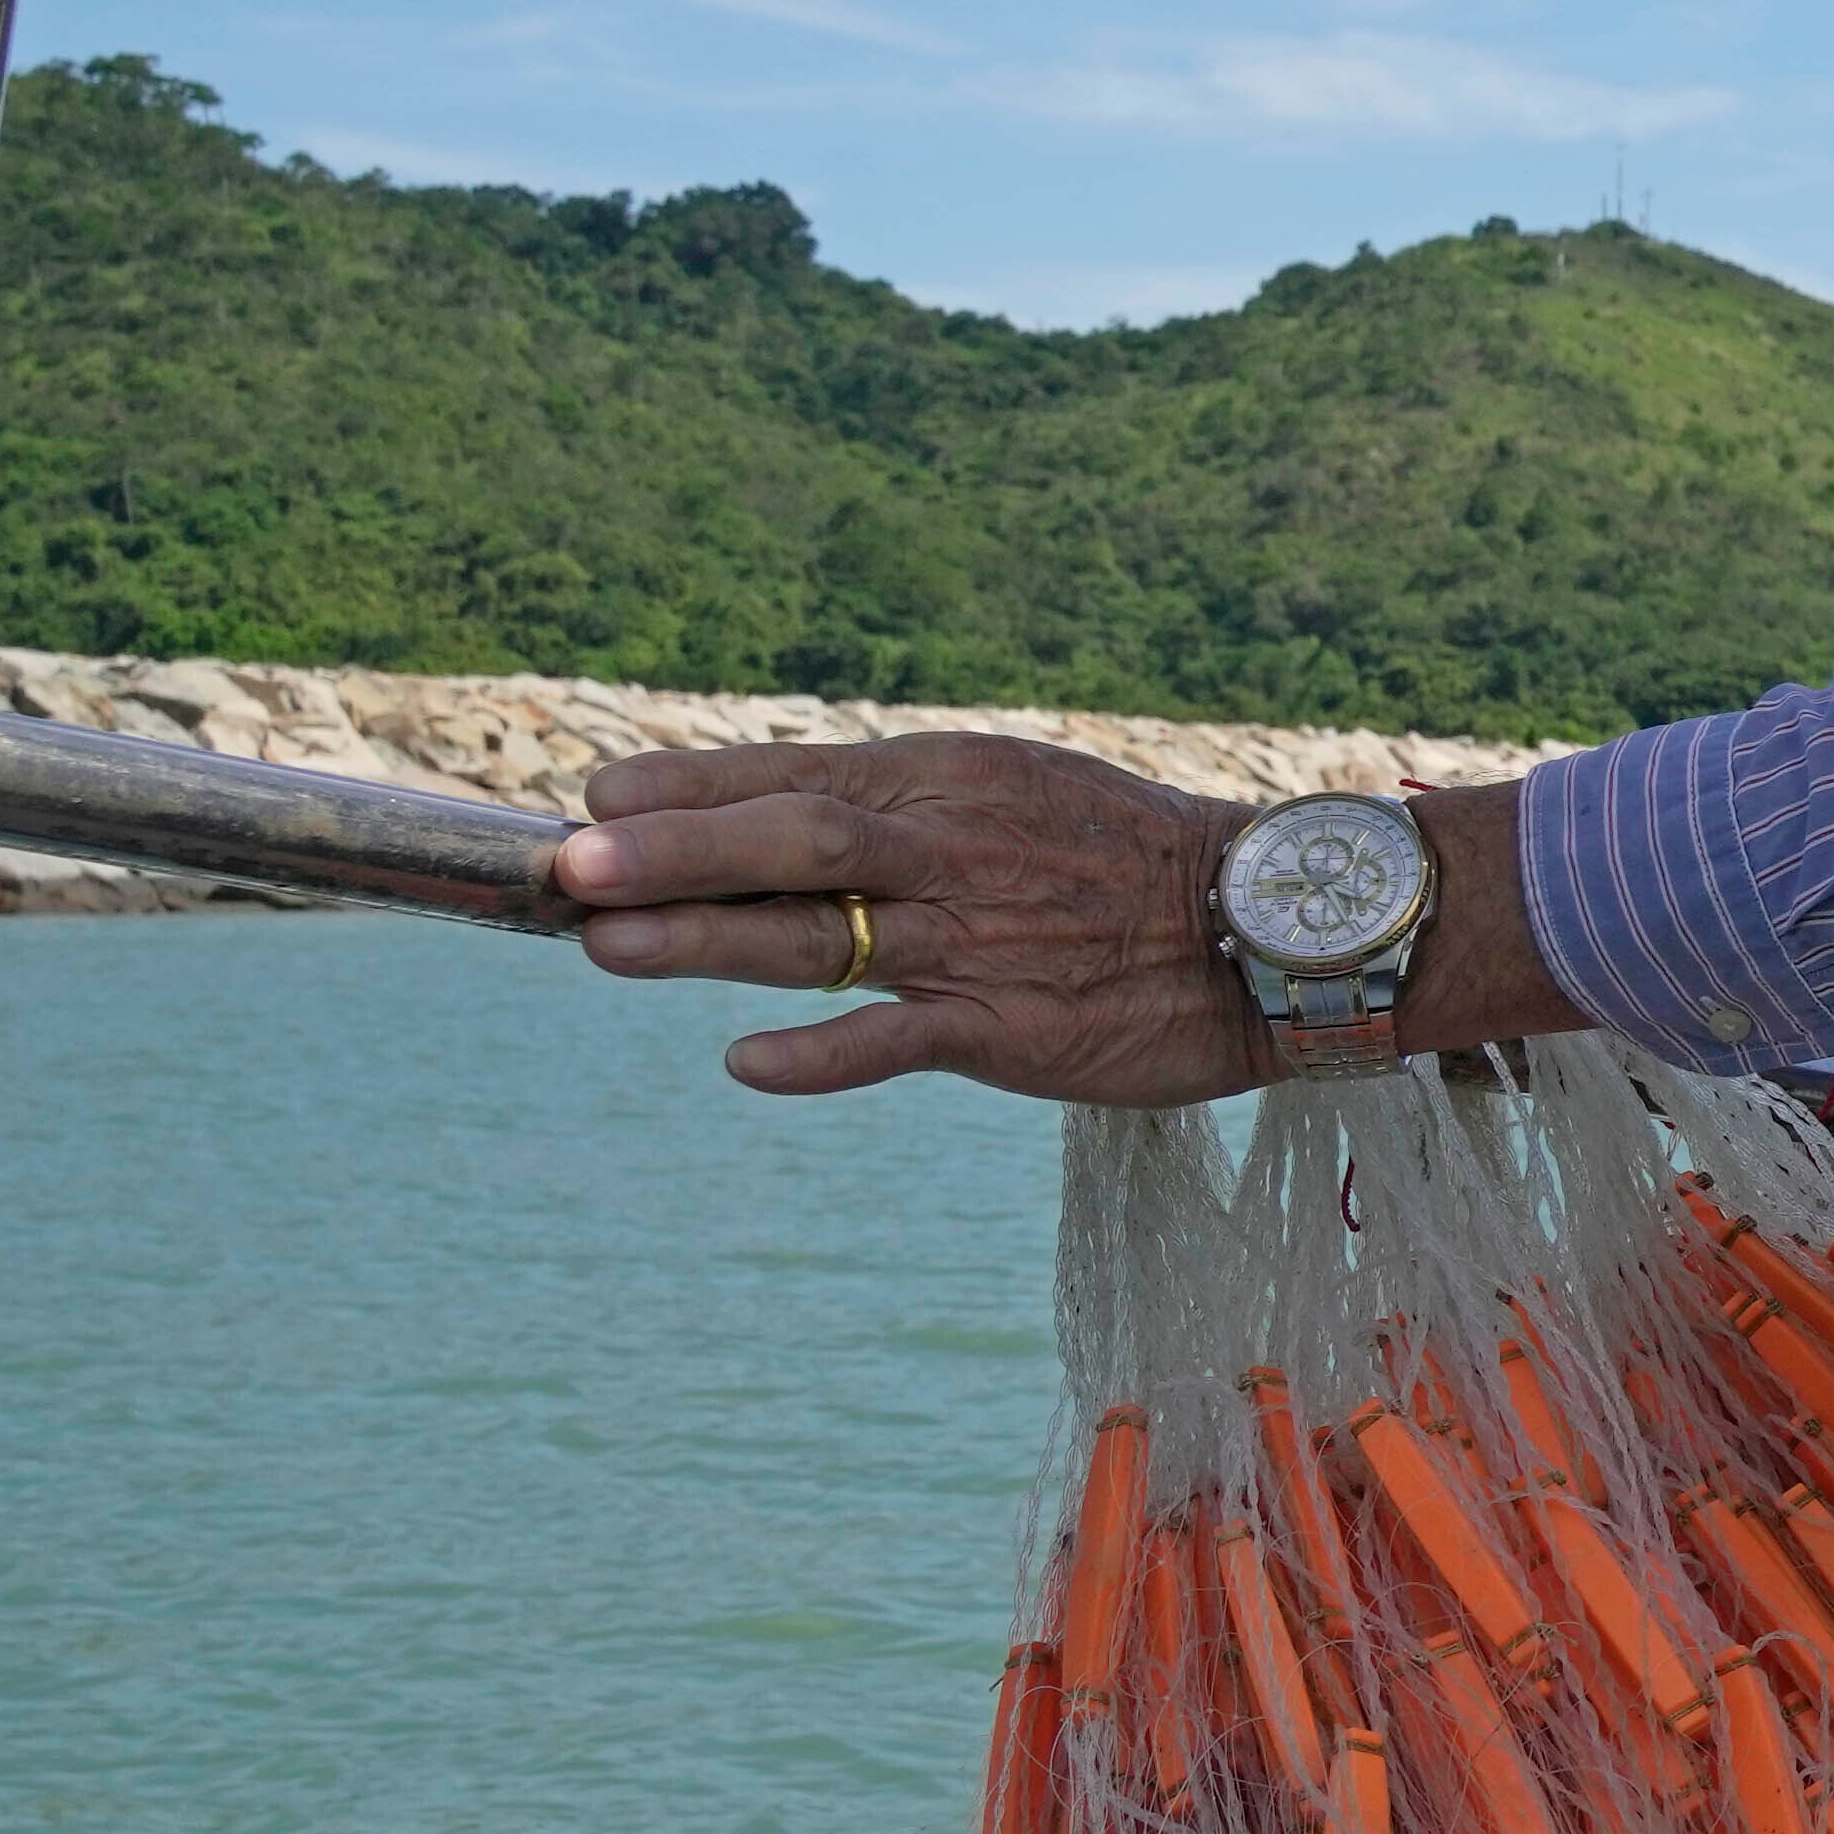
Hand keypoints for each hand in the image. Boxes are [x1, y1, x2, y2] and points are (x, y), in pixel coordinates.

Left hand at [551, 735, 1259, 1104]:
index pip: (796, 772)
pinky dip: (819, 1053)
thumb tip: (756, 822)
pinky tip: (743, 1062)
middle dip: (674, 851)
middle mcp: (953, 849)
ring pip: (823, 934)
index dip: (688, 788)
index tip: (591, 797)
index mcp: (951, 778)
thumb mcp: (1010, 795)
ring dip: (706, 940)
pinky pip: (898, 1039)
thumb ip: (894, 809)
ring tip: (603, 949)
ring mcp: (979, 940)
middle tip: (568, 865)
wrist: (1264, 930)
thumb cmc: (1120, 860)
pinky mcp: (1011, 1028)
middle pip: (793, 841)